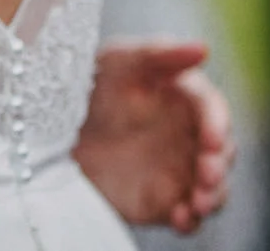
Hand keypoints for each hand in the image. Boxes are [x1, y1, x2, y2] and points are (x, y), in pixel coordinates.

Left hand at [74, 41, 234, 233]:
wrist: (48, 128)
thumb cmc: (87, 82)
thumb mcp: (115, 61)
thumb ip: (157, 53)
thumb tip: (203, 49)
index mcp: (182, 97)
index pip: (212, 110)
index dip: (217, 125)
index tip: (212, 140)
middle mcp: (186, 135)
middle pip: (221, 153)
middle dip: (219, 165)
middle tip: (207, 175)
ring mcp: (176, 169)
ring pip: (212, 188)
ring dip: (213, 197)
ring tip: (199, 203)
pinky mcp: (161, 200)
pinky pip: (187, 215)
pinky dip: (190, 220)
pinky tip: (180, 218)